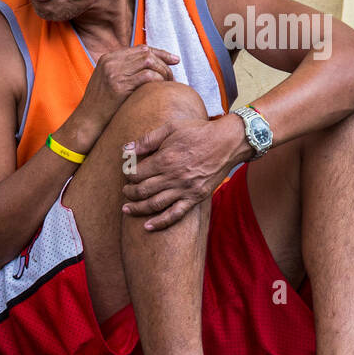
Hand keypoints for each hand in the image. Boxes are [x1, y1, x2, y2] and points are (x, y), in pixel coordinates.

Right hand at [74, 44, 180, 140]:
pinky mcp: (119, 85)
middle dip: (164, 62)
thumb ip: (124, 70)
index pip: (140, 48)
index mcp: (108, 58)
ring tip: (168, 83)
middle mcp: (111, 62)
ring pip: (149, 62)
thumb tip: (151, 65)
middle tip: (172, 76)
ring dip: (163, 71)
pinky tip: (161, 89)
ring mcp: (114, 72)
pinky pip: (147, 76)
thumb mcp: (108, 80)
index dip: (160, 53)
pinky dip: (158, 80)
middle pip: (146, 53)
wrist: (87, 120)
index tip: (174, 60)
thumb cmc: (101, 105)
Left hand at [120, 117, 240, 229]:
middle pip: (141, 190)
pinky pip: (175, 214)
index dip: (127, 174)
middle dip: (128, 192)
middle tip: (125, 191)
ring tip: (127, 209)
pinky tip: (147, 226)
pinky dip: (160, 222)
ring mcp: (185, 189)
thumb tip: (125, 150)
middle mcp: (173, 177)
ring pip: (154, 204)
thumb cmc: (198, 132)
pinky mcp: (195, 197)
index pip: (136, 173)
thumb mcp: (170, 128)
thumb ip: (147, 140)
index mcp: (165, 159)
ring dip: (137, 208)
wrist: (228, 142)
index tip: (127, 173)